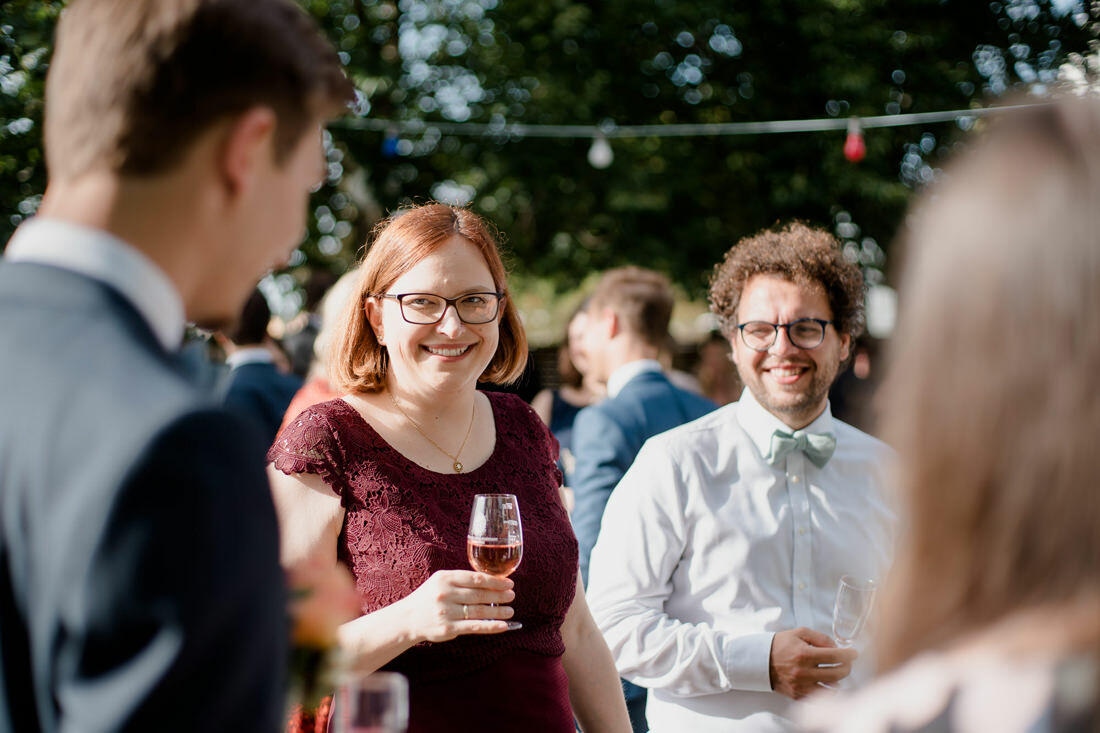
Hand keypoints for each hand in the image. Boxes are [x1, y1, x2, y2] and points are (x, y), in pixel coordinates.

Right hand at [398, 570, 515, 642]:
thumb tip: (492, 582)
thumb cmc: (430, 597)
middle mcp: (445, 594)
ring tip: (510, 611)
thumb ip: (462, 580)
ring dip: (498, 611)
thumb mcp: (441, 581)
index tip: (508, 583)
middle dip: (499, 595)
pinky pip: (474, 627)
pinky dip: (490, 626)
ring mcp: (446, 612)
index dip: (495, 581)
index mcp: (445, 578)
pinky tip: (503, 626)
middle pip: (479, 594)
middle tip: (512, 595)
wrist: (408, 618)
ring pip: (478, 611)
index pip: (475, 578)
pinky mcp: (448, 628)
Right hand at [768, 627, 856, 699]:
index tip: (854, 653)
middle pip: (838, 673)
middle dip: (847, 666)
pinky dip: (828, 690)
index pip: (835, 656)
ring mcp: (801, 685)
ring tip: (837, 672)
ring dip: (839, 679)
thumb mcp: (799, 633)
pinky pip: (820, 696)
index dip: (849, 654)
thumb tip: (837, 647)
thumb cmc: (781, 644)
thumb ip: (820, 637)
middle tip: (847, 662)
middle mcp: (804, 671)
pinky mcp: (798, 695)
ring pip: (832, 687)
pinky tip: (828, 682)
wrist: (760, 661)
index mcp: (804, 654)